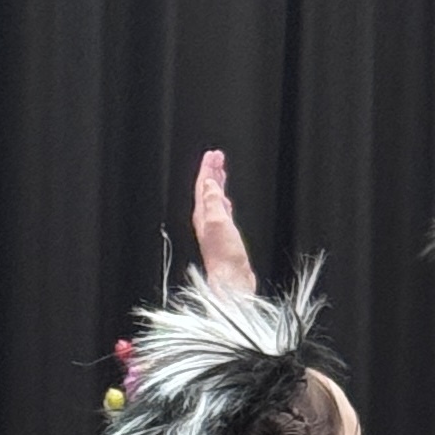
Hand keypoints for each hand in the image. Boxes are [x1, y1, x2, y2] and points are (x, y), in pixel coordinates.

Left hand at [192, 149, 256, 296]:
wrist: (231, 279)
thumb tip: (208, 184)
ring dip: (217, 184)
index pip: (203, 185)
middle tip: (217, 157)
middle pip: (207, 190)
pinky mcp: (224, 236)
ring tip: (220, 173)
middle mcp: (206, 220)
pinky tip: (226, 201)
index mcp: (203, 215)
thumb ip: (213, 202)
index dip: (208, 169)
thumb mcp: (219, 222)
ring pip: (214, 199)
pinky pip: (221, 210)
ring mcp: (214, 228)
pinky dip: (223, 200)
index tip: (213, 155)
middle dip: (211, 173)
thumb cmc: (225, 256)